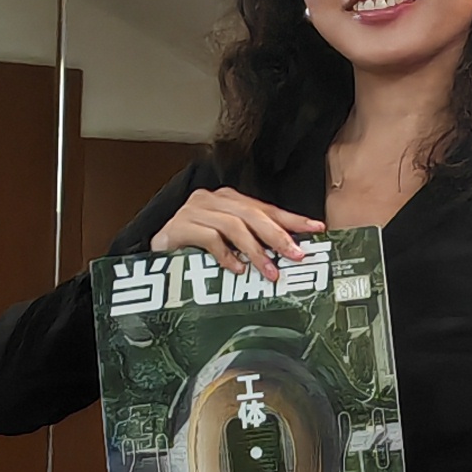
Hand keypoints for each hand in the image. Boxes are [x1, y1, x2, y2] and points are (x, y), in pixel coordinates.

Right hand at [159, 184, 325, 274]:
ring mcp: (194, 210)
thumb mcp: (229, 245)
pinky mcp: (178, 226)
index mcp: (229, 200)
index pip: (267, 208)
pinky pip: (208, 238)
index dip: (293, 219)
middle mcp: (213, 200)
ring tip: (269, 271)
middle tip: (295, 255)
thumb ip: (254, 244)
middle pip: (252, 214)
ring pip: (233, 226)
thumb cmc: (194, 251)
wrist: (154, 256)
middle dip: (278, 235)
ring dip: (255, 251)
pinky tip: (236, 270)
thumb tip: (290, 255)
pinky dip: (225, 255)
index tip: (317, 229)